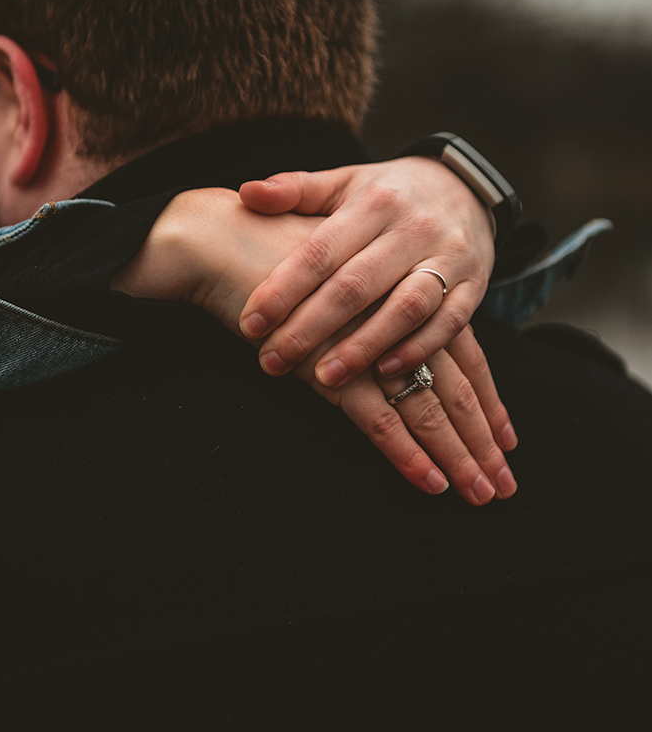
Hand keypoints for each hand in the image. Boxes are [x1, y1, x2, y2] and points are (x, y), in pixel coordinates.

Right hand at [112, 188, 516, 503]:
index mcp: (404, 288)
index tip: (507, 438)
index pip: (463, 352)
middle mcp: (397, 316)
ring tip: (478, 494)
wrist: (224, 237)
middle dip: (482, 439)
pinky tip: (429, 482)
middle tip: (504, 486)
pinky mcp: (330, 366)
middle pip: (455, 385)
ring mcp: (367, 341)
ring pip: (426, 407)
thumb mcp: (340, 267)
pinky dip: (405, 452)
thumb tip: (395, 342)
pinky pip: (378, 419)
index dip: (488, 398)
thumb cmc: (278, 247)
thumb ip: (371, 298)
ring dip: (457, 455)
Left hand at [237, 156, 495, 388]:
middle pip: (357, 284)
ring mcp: (449, 257)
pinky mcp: (475, 285)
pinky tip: (384, 373)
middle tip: (272, 361)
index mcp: (373, 202)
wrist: (464, 187)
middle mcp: (413, 227)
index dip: (283, 288)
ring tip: (325, 378)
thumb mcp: (344, 182)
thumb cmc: (387, 195)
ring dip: (364, 346)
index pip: (321, 250)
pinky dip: (418, 348)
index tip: (250, 323)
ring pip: (405, 307)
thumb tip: (246, 193)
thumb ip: (296, 190)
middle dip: (311, 328)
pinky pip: (449, 322)